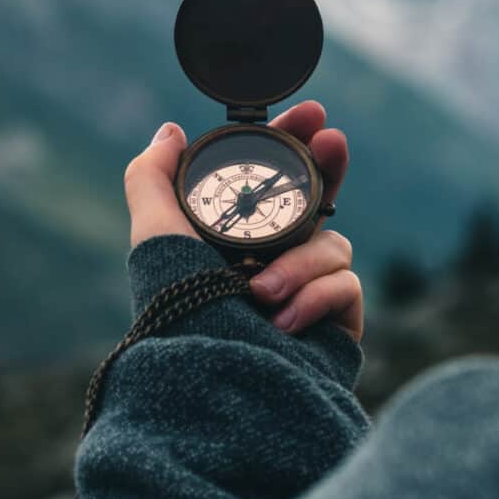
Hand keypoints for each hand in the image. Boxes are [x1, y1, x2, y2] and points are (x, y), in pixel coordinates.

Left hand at [123, 100, 361, 339]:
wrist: (213, 386)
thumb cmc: (180, 313)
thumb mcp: (154, 237)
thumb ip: (152, 177)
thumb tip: (170, 131)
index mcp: (236, 239)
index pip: (274, 180)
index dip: (294, 143)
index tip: (310, 112)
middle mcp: (274, 260)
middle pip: (318, 199)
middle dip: (328, 166)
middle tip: (332, 140)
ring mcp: (307, 291)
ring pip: (331, 244)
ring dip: (298, 263)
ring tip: (261, 294)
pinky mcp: (335, 322)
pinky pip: (346, 285)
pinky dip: (314, 297)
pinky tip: (283, 322)